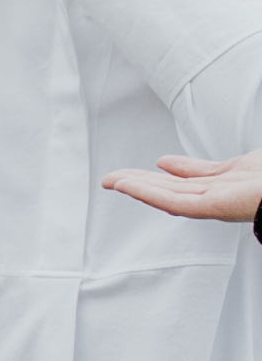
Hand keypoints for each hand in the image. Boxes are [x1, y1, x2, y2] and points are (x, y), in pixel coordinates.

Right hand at [105, 149, 261, 224]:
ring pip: (170, 196)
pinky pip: (176, 201)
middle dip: (146, 182)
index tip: (158, 164)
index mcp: (240, 183)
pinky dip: (148, 193)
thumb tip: (228, 152)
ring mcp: (221, 202)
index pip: (200, 180)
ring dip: (138, 188)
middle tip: (116, 178)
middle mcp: (227, 194)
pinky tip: (128, 185)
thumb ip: (243, 159)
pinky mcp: (215, 209)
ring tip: (112, 181)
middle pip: (178, 189)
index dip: (177, 172)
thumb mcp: (258, 161)